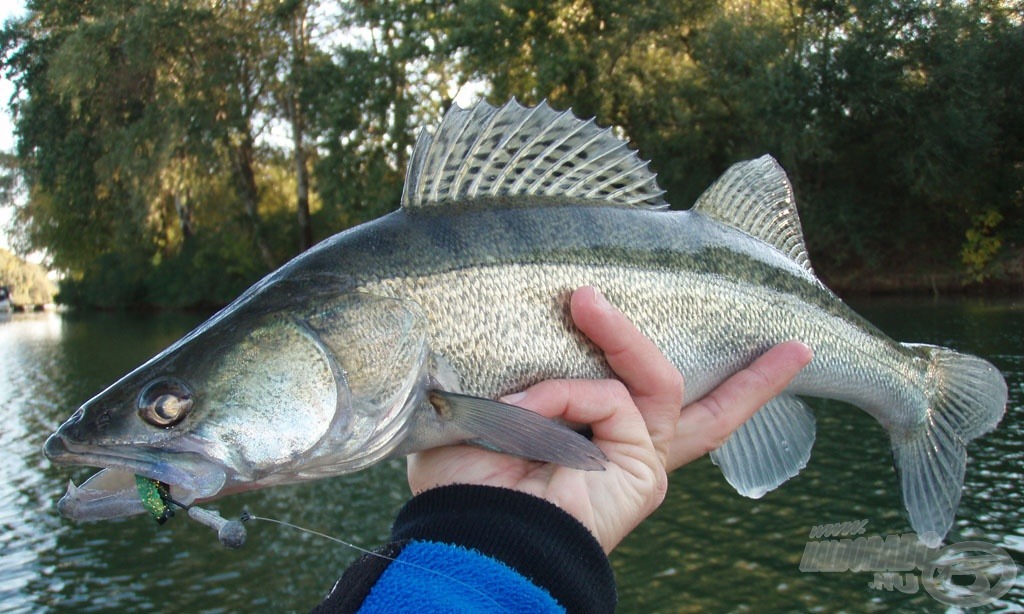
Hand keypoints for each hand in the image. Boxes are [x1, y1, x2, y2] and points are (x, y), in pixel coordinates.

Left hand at [407, 286, 811, 552]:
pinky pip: (613, 398)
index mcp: (593, 441)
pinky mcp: (644, 468)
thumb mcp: (494, 412)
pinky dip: (565, 396)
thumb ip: (530, 378)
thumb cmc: (467, 480)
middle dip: (752, 380)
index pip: (644, 399)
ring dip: (617, 335)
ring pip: (660, 380)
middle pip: (707, 411)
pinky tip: (524, 413)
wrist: (472, 534)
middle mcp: (626, 451)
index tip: (711, 349)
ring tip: (582, 299)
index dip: (673, 373)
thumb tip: (552, 336)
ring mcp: (640, 460)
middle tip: (795, 347)